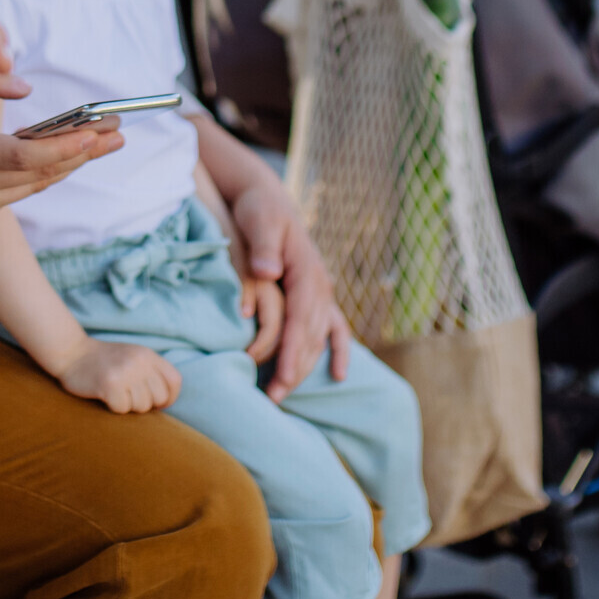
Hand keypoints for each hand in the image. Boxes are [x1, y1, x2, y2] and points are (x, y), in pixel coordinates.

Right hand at [0, 96, 123, 223]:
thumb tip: (27, 88)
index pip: (23, 157)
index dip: (64, 147)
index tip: (95, 133)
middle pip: (40, 173)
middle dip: (83, 152)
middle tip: (119, 133)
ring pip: (36, 185)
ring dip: (73, 163)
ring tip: (107, 142)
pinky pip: (21, 191)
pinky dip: (47, 172)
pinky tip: (72, 154)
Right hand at [55, 338, 179, 414]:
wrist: (71, 353)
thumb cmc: (104, 361)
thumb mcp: (133, 357)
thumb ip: (151, 372)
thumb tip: (166, 402)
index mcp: (148, 354)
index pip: (175, 381)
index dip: (170, 398)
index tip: (157, 403)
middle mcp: (139, 361)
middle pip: (159, 398)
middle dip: (145, 404)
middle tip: (128, 396)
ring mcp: (125, 372)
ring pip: (141, 406)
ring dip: (128, 406)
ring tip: (115, 392)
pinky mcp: (109, 384)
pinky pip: (122, 409)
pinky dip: (114, 407)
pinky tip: (105, 395)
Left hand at [230, 175, 352, 401]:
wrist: (269, 199)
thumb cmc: (259, 211)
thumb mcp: (258, 221)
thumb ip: (263, 246)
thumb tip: (269, 272)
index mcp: (307, 270)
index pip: (301, 318)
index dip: (294, 350)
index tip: (283, 377)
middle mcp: (320, 285)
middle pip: (311, 336)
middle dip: (296, 369)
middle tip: (273, 399)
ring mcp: (323, 292)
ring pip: (318, 338)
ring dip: (304, 368)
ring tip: (281, 396)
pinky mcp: (318, 295)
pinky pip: (334, 328)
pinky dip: (338, 351)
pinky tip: (340, 375)